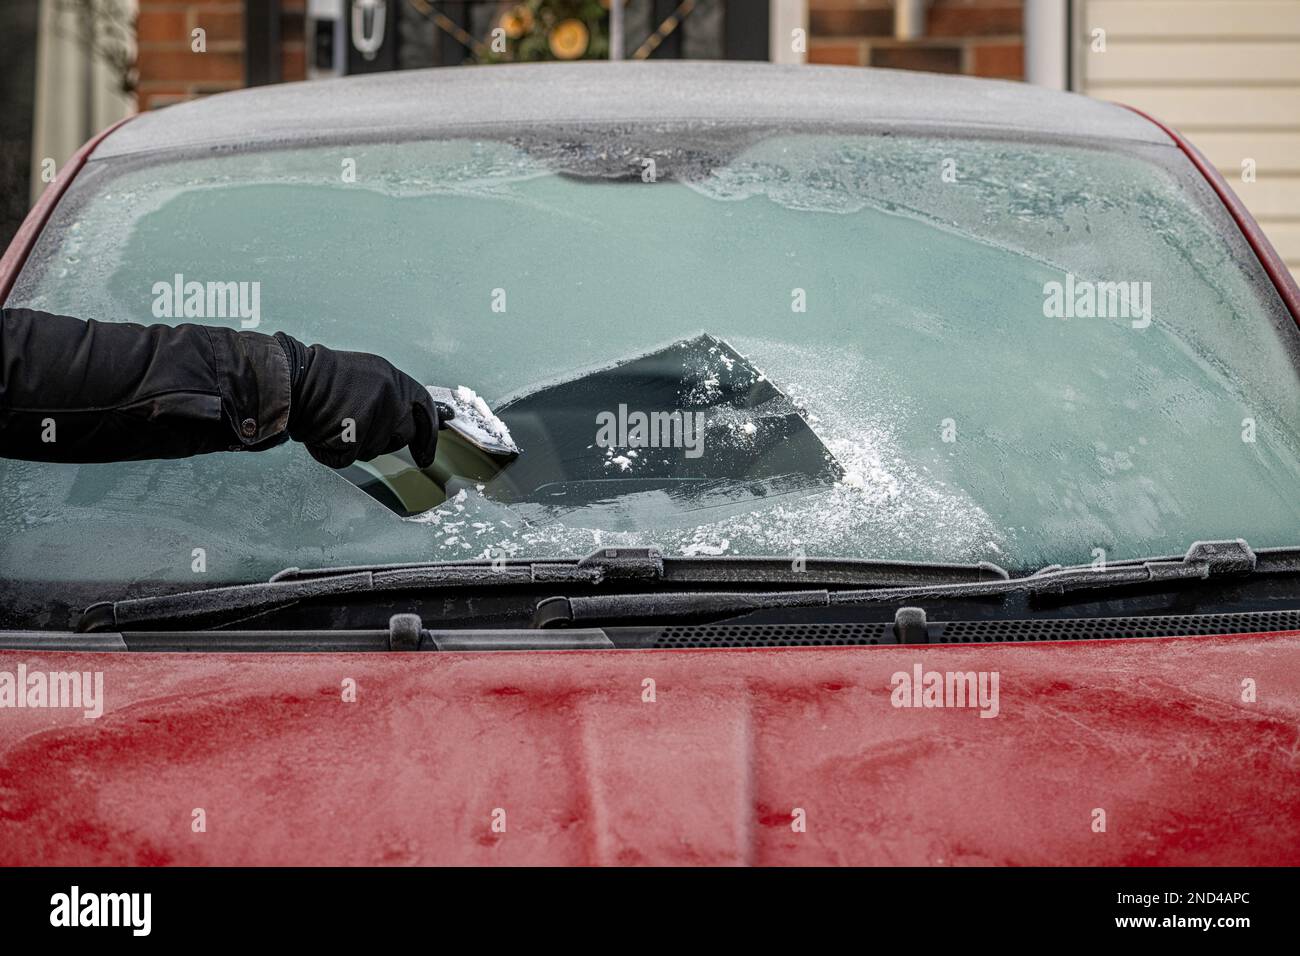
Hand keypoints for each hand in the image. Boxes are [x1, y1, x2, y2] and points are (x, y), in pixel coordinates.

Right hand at [276, 333, 452, 467]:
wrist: (288, 379)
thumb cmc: (317, 381)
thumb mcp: (362, 378)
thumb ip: (386, 397)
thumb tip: (405, 422)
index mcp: (390, 376)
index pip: (423, 408)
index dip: (427, 434)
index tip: (426, 454)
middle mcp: (389, 392)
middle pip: (401, 435)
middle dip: (381, 440)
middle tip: (353, 427)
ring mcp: (376, 411)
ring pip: (375, 448)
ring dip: (355, 444)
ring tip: (333, 421)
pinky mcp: (357, 430)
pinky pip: (351, 456)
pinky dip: (334, 451)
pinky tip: (324, 431)